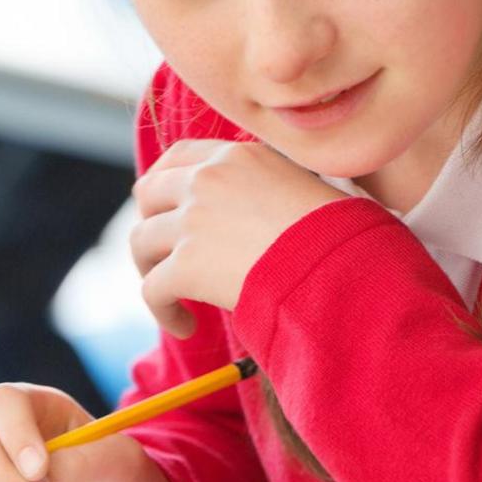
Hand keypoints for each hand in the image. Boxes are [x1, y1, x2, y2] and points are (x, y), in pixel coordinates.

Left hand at [131, 140, 345, 337]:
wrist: (340, 261)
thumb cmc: (338, 232)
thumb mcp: (302, 184)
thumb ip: (265, 184)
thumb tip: (253, 212)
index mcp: (236, 156)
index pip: (178, 155)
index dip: (165, 181)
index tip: (168, 205)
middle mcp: (207, 180)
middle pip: (148, 193)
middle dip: (151, 222)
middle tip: (165, 252)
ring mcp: (193, 222)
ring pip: (141, 242)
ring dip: (151, 269)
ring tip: (174, 295)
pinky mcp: (186, 265)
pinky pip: (152, 289)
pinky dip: (164, 311)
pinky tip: (186, 326)